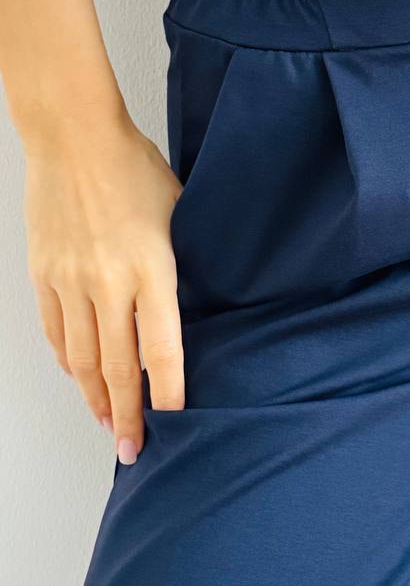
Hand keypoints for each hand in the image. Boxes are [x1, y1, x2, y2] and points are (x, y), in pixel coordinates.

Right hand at [24, 113, 183, 464]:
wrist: (73, 136)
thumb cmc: (133, 168)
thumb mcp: (178, 215)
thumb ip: (180, 266)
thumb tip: (190, 309)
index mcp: (151, 268)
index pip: (163, 349)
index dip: (168, 394)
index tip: (173, 424)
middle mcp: (108, 282)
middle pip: (117, 367)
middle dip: (128, 416)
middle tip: (134, 450)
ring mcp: (70, 281)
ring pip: (81, 358)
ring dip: (94, 398)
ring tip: (108, 424)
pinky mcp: (44, 275)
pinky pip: (56, 332)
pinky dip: (67, 361)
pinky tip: (79, 378)